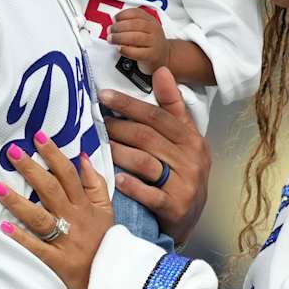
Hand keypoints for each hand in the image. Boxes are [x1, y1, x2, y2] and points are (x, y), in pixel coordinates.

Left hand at [0, 132, 114, 288]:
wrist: (114, 280)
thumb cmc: (106, 242)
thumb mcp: (107, 210)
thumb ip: (96, 183)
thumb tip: (83, 157)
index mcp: (86, 205)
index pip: (69, 174)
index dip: (53, 154)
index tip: (37, 136)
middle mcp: (75, 219)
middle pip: (51, 190)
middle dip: (31, 169)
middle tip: (12, 152)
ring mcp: (66, 240)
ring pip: (40, 217)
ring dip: (17, 202)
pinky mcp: (58, 261)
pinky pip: (38, 248)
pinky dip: (22, 238)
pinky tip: (4, 227)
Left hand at [102, 68, 210, 245]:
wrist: (191, 218)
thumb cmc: (181, 174)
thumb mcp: (184, 140)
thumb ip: (172, 106)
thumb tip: (162, 70)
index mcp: (193, 140)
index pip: (158, 116)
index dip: (130, 105)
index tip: (104, 95)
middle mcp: (192, 160)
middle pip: (148, 137)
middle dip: (118, 127)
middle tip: (96, 121)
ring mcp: (185, 185)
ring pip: (145, 162)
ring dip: (118, 152)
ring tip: (99, 146)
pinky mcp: (175, 207)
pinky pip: (150, 194)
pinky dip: (132, 186)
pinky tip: (116, 179)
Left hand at [109, 7, 168, 74]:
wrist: (165, 56)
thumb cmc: (150, 42)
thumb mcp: (146, 28)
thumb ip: (132, 23)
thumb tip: (114, 23)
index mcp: (151, 20)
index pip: (136, 13)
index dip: (122, 15)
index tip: (114, 19)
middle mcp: (154, 30)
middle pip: (134, 25)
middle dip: (119, 27)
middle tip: (110, 31)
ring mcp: (154, 42)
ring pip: (135, 37)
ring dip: (120, 38)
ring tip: (111, 39)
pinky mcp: (152, 55)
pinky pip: (137, 52)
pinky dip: (126, 50)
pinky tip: (120, 49)